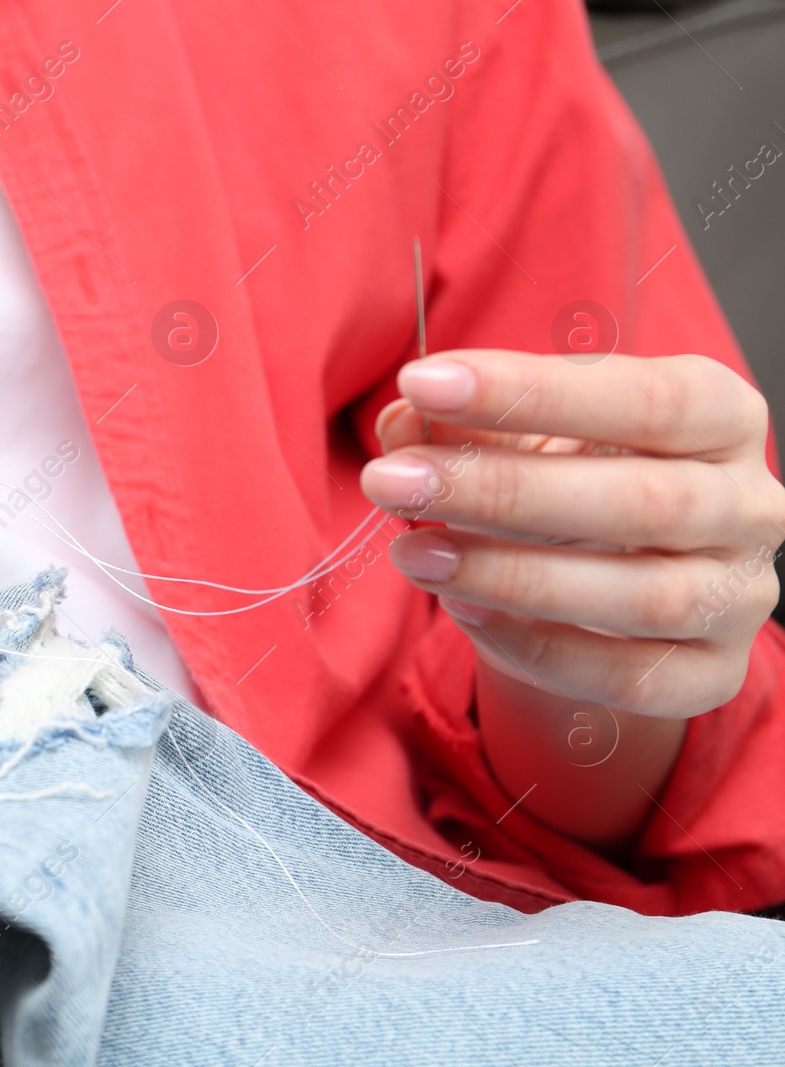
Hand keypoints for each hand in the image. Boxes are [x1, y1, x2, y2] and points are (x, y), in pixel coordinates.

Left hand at [361, 350, 784, 843]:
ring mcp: (738, 597)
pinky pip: (629, 676)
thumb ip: (464, 425)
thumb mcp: (520, 441)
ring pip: (642, 595)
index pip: (643, 398)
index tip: (424, 383)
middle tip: (395, 481)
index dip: (531, 391)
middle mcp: (749, 505)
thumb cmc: (567, 488)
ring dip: (510, 575)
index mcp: (719, 415)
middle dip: (502, 491)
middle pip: (642, 500)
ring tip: (414, 554)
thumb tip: (402, 421)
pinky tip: (463, 612)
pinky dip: (538, 647)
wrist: (603, 592)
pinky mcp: (711, 674)